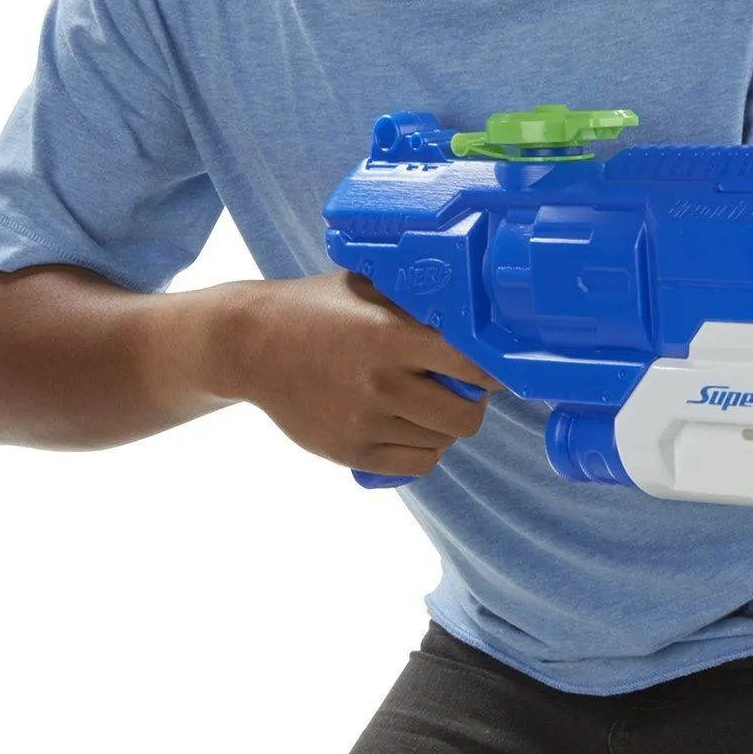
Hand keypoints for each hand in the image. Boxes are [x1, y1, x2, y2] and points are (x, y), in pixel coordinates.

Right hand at [218, 270, 505, 478]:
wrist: (252, 345)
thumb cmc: (317, 307)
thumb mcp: (369, 288)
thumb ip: (418, 302)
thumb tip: (477, 310)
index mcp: (392, 335)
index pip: (472, 365)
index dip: (495, 371)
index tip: (500, 368)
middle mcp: (381, 383)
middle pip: (465, 417)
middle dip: (473, 403)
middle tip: (462, 387)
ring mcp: (364, 423)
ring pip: (441, 442)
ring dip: (444, 425)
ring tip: (426, 401)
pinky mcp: (349, 453)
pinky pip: (414, 466)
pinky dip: (423, 449)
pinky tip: (411, 426)